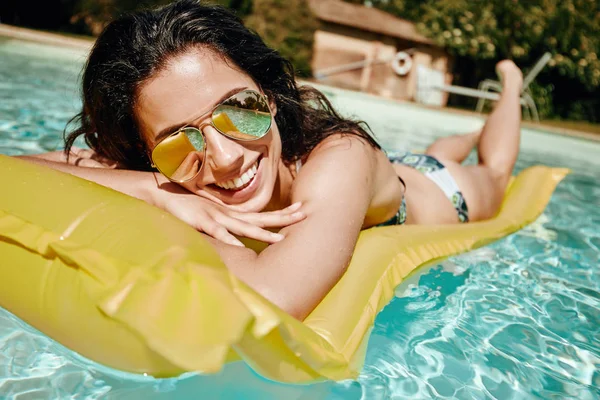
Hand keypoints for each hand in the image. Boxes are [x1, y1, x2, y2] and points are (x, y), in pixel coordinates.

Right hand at [154, 183, 305, 246]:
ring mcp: (218, 217)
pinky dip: (229, 238)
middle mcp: (230, 215)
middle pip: (262, 218)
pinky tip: (240, 244)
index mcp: (234, 215)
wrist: (166, 195)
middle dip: (284, 218)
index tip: (302, 210)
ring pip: (244, 226)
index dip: (283, 214)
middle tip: (305, 214)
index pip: (264, 215)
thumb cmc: (190, 208)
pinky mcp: (203, 221)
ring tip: (280, 238)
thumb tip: (240, 239)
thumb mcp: (212, 219)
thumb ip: (226, 227)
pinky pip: (218, 232)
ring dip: (262, 232)